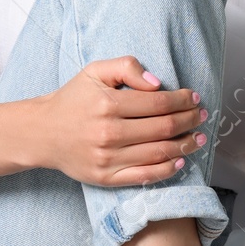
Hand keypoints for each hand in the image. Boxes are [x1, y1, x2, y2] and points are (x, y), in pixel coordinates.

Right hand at [35, 56, 206, 186]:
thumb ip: (127, 67)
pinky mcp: (106, 177)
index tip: (194, 98)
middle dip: (189, 121)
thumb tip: (157, 83)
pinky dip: (167, 170)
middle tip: (201, 117)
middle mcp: (108, 133)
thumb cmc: (73, 99)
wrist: (43, 132)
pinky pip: (145, 176)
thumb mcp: (95, 71)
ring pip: (159, 153)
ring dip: (185, 145)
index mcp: (107, 104)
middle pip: (164, 128)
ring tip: (198, 138)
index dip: (183, 100)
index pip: (159, 103)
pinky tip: (180, 160)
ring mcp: (107, 158)